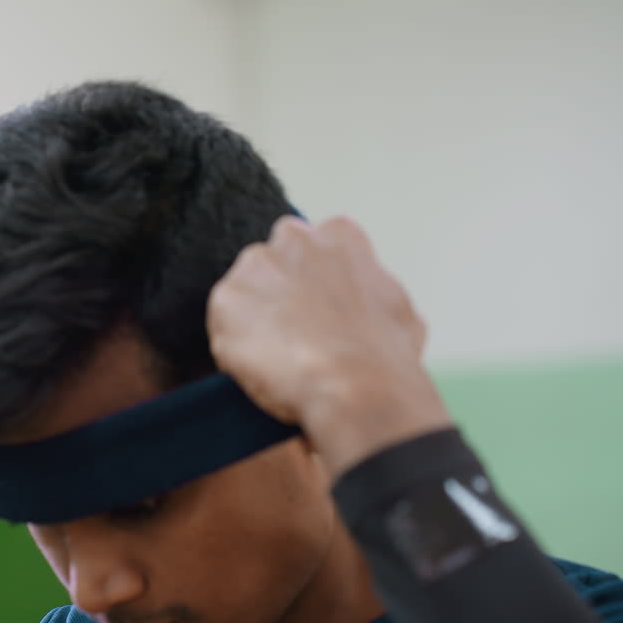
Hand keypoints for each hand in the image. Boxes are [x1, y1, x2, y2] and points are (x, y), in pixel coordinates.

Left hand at [206, 215, 450, 473]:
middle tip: (293, 334)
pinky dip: (235, 347)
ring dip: (254, 318)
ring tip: (280, 357)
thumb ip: (371, 286)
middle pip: (272, 260)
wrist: (355, 386)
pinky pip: (224, 324)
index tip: (317, 310)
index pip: (313, 244)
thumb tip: (364, 292)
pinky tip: (261, 367)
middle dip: (277, 291)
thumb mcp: (398, 309)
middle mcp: (293, 239)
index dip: (312, 281)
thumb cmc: (386, 356)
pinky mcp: (226, 299)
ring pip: (244, 291)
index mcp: (338, 235)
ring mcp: (256, 267)